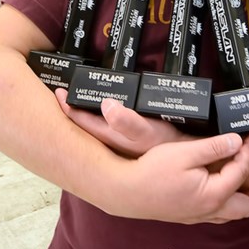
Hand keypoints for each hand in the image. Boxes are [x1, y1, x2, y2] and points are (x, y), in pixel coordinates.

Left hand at [55, 88, 186, 156]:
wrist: (189, 159)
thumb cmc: (167, 146)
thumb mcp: (148, 133)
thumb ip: (127, 122)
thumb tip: (105, 105)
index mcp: (109, 136)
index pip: (80, 121)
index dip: (67, 106)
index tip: (58, 90)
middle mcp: (111, 138)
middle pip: (84, 122)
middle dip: (72, 106)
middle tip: (61, 89)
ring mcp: (120, 138)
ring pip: (96, 122)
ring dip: (87, 109)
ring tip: (79, 93)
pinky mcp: (131, 135)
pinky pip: (110, 122)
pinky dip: (104, 112)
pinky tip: (106, 105)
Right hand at [110, 131, 248, 223]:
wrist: (125, 191)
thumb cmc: (152, 171)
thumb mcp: (185, 152)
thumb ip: (213, 147)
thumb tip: (236, 141)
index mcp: (213, 193)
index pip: (240, 170)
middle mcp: (210, 209)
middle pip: (247, 206)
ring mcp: (198, 215)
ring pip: (232, 214)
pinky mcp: (188, 214)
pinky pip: (219, 214)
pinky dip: (231, 208)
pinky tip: (228, 200)